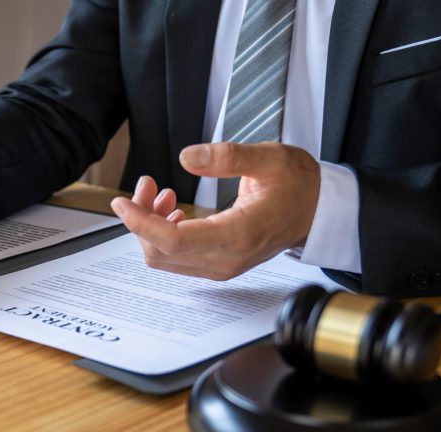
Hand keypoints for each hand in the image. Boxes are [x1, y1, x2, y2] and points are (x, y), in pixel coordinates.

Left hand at [109, 142, 320, 279]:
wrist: (319, 211)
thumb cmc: (299, 185)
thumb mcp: (269, 159)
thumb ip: (228, 157)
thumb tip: (187, 158)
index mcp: (237, 235)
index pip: (172, 241)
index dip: (140, 223)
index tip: (122, 202)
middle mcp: (226, 259)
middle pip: (160, 252)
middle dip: (142, 218)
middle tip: (147, 184)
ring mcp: (221, 266)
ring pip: (164, 258)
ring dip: (151, 226)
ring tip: (161, 193)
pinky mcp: (218, 264)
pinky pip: (177, 257)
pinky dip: (163, 234)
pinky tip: (172, 209)